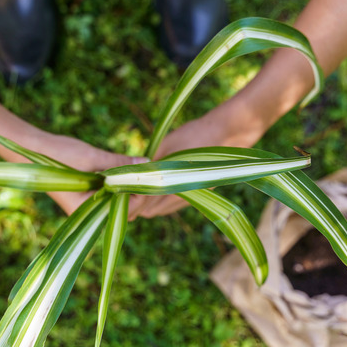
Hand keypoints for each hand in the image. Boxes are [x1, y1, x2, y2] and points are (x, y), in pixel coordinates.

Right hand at [35, 133, 146, 214]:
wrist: (30, 150)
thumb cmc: (56, 155)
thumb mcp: (91, 156)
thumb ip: (119, 162)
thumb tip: (147, 162)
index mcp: (85, 210)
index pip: (123, 211)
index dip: (139, 195)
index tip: (149, 176)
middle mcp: (87, 214)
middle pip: (124, 212)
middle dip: (138, 194)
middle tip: (149, 171)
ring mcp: (88, 206)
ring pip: (119, 204)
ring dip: (131, 189)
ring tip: (140, 170)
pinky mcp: (88, 196)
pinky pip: (111, 196)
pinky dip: (120, 185)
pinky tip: (127, 171)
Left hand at [130, 111, 266, 218]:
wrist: (226, 135)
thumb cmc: (196, 137)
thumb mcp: (167, 146)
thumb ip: (149, 164)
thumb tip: (127, 174)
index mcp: (172, 186)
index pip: (145, 204)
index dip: (131, 200)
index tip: (120, 191)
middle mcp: (180, 197)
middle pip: (150, 210)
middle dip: (137, 203)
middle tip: (124, 188)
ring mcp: (188, 198)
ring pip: (159, 209)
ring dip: (148, 202)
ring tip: (135, 187)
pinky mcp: (194, 195)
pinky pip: (170, 204)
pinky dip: (159, 199)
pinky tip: (153, 186)